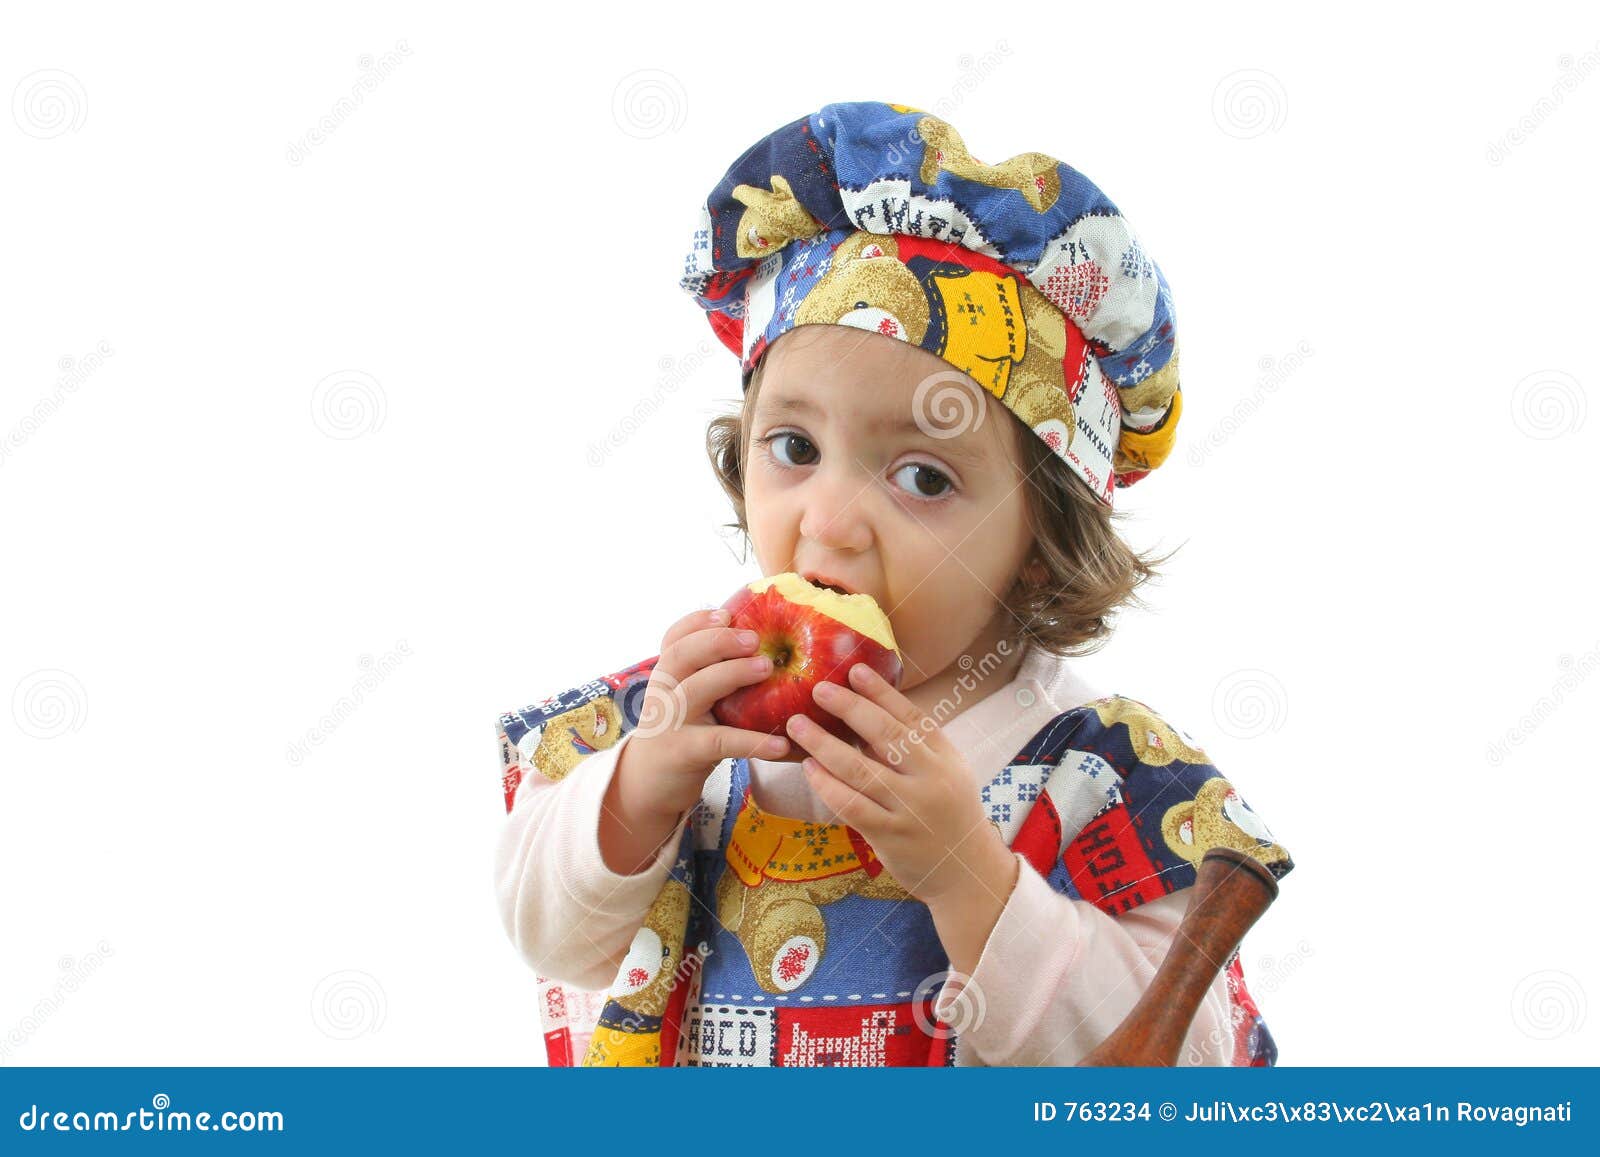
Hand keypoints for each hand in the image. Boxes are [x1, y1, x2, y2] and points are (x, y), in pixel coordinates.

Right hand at [618, 606, 800, 818]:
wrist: (646, 786)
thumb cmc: (682, 735)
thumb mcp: (687, 701)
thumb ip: (709, 675)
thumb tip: (763, 647)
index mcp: (667, 675)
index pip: (674, 638)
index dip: (698, 622)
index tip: (727, 613)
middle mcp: (663, 692)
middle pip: (682, 655)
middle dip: (718, 641)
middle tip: (755, 638)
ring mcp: (670, 723)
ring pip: (697, 689)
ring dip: (733, 674)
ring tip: (768, 667)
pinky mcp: (683, 753)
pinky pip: (720, 742)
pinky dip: (751, 742)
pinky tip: (780, 744)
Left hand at [783, 662, 1014, 906]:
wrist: (965, 870)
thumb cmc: (947, 812)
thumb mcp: (946, 772)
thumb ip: (914, 746)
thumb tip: (866, 708)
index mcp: (943, 757)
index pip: (911, 716)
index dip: (881, 691)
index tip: (854, 670)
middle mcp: (929, 779)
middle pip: (885, 736)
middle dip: (849, 708)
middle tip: (818, 689)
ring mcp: (909, 809)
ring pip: (861, 770)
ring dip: (825, 745)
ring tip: (798, 725)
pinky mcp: (890, 835)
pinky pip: (852, 806)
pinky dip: (828, 785)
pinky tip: (809, 768)